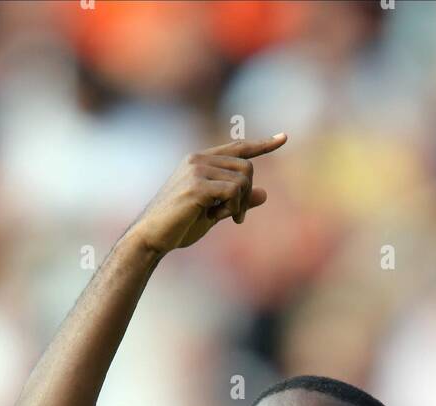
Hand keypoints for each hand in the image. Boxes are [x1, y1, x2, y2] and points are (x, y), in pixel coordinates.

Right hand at [130, 133, 287, 254]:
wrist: (151, 236)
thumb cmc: (178, 226)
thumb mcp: (213, 212)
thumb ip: (237, 201)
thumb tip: (264, 194)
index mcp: (200, 161)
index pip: (238, 147)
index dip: (262, 144)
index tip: (284, 138)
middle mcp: (199, 159)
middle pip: (247, 166)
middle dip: (248, 194)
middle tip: (236, 217)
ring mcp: (197, 170)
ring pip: (243, 179)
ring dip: (240, 204)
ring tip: (224, 217)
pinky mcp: (196, 186)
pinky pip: (233, 191)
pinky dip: (233, 208)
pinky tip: (219, 217)